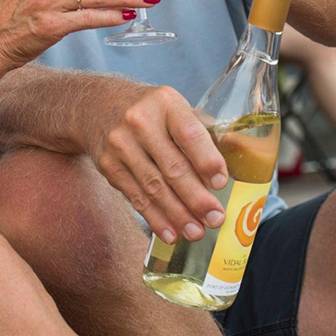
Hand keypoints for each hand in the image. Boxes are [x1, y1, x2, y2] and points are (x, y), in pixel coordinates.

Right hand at [89, 84, 228, 244]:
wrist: (95, 105)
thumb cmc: (150, 111)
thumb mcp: (175, 107)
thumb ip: (203, 131)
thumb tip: (240, 158)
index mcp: (165, 102)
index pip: (189, 134)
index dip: (207, 161)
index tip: (221, 183)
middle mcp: (139, 121)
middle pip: (172, 167)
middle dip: (196, 198)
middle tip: (216, 218)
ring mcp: (120, 144)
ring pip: (153, 187)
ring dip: (178, 214)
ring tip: (197, 232)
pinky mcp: (107, 166)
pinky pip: (135, 197)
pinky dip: (155, 218)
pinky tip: (171, 232)